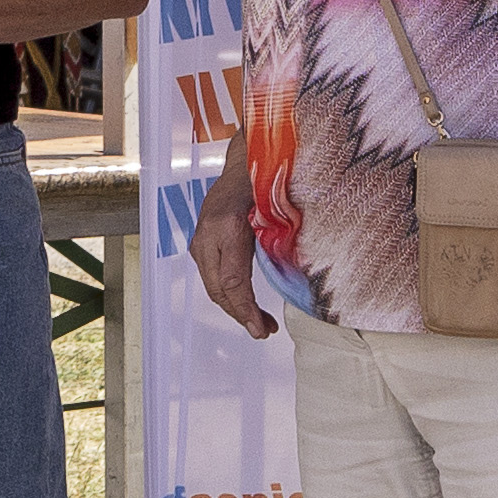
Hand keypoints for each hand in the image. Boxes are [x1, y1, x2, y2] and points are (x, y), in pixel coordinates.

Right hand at [189, 161, 273, 337]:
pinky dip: (230, 296)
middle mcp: (207, 236)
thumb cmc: (263, 182)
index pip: (232, 281)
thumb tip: (297, 273)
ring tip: (262, 323)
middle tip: (264, 331)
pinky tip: (248, 305)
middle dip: (242, 315)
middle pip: (219, 290)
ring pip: (214, 288)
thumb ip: (281, 237)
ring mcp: (200, 242)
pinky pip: (214, 279)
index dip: (245, 309)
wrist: (240, 166)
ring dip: (236, 309)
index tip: (260, 328)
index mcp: (227, 227)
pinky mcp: (201, 247)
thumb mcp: (276, 208)